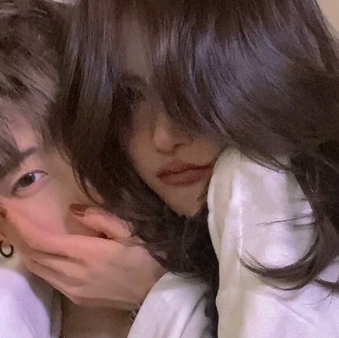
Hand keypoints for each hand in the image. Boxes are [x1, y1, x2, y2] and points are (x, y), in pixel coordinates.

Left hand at [0, 205, 165, 308]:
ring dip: (24, 247)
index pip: (42, 239)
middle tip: (8, 214)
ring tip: (18, 229)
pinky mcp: (76, 298)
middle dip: (16, 232)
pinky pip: (47, 277)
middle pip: (33, 254)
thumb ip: (100, 218)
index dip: (21, 224)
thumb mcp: (130, 231)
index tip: (8, 207)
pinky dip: (37, 260)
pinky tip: (39, 250)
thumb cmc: (148, 257)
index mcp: (88, 254)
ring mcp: (72, 289)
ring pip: (37, 267)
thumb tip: (73, 210)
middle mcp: (73, 274)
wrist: (157, 292)